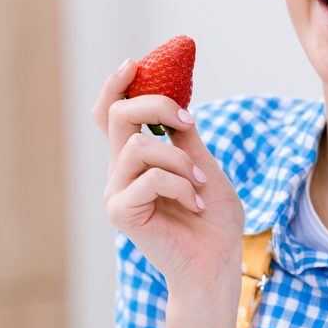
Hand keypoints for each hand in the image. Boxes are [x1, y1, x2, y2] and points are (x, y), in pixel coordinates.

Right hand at [93, 59, 244, 295]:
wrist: (215, 263)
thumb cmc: (213, 220)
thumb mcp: (204, 165)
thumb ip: (185, 138)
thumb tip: (176, 103)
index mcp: (137, 157)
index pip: (112, 113)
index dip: (116, 85)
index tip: (135, 64)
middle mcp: (120, 170)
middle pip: (116, 114)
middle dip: (155, 104)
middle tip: (188, 119)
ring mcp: (117, 191)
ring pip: (138, 145)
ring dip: (179, 160)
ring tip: (199, 184)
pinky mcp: (121, 212)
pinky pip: (148, 179)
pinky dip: (180, 186)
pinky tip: (194, 204)